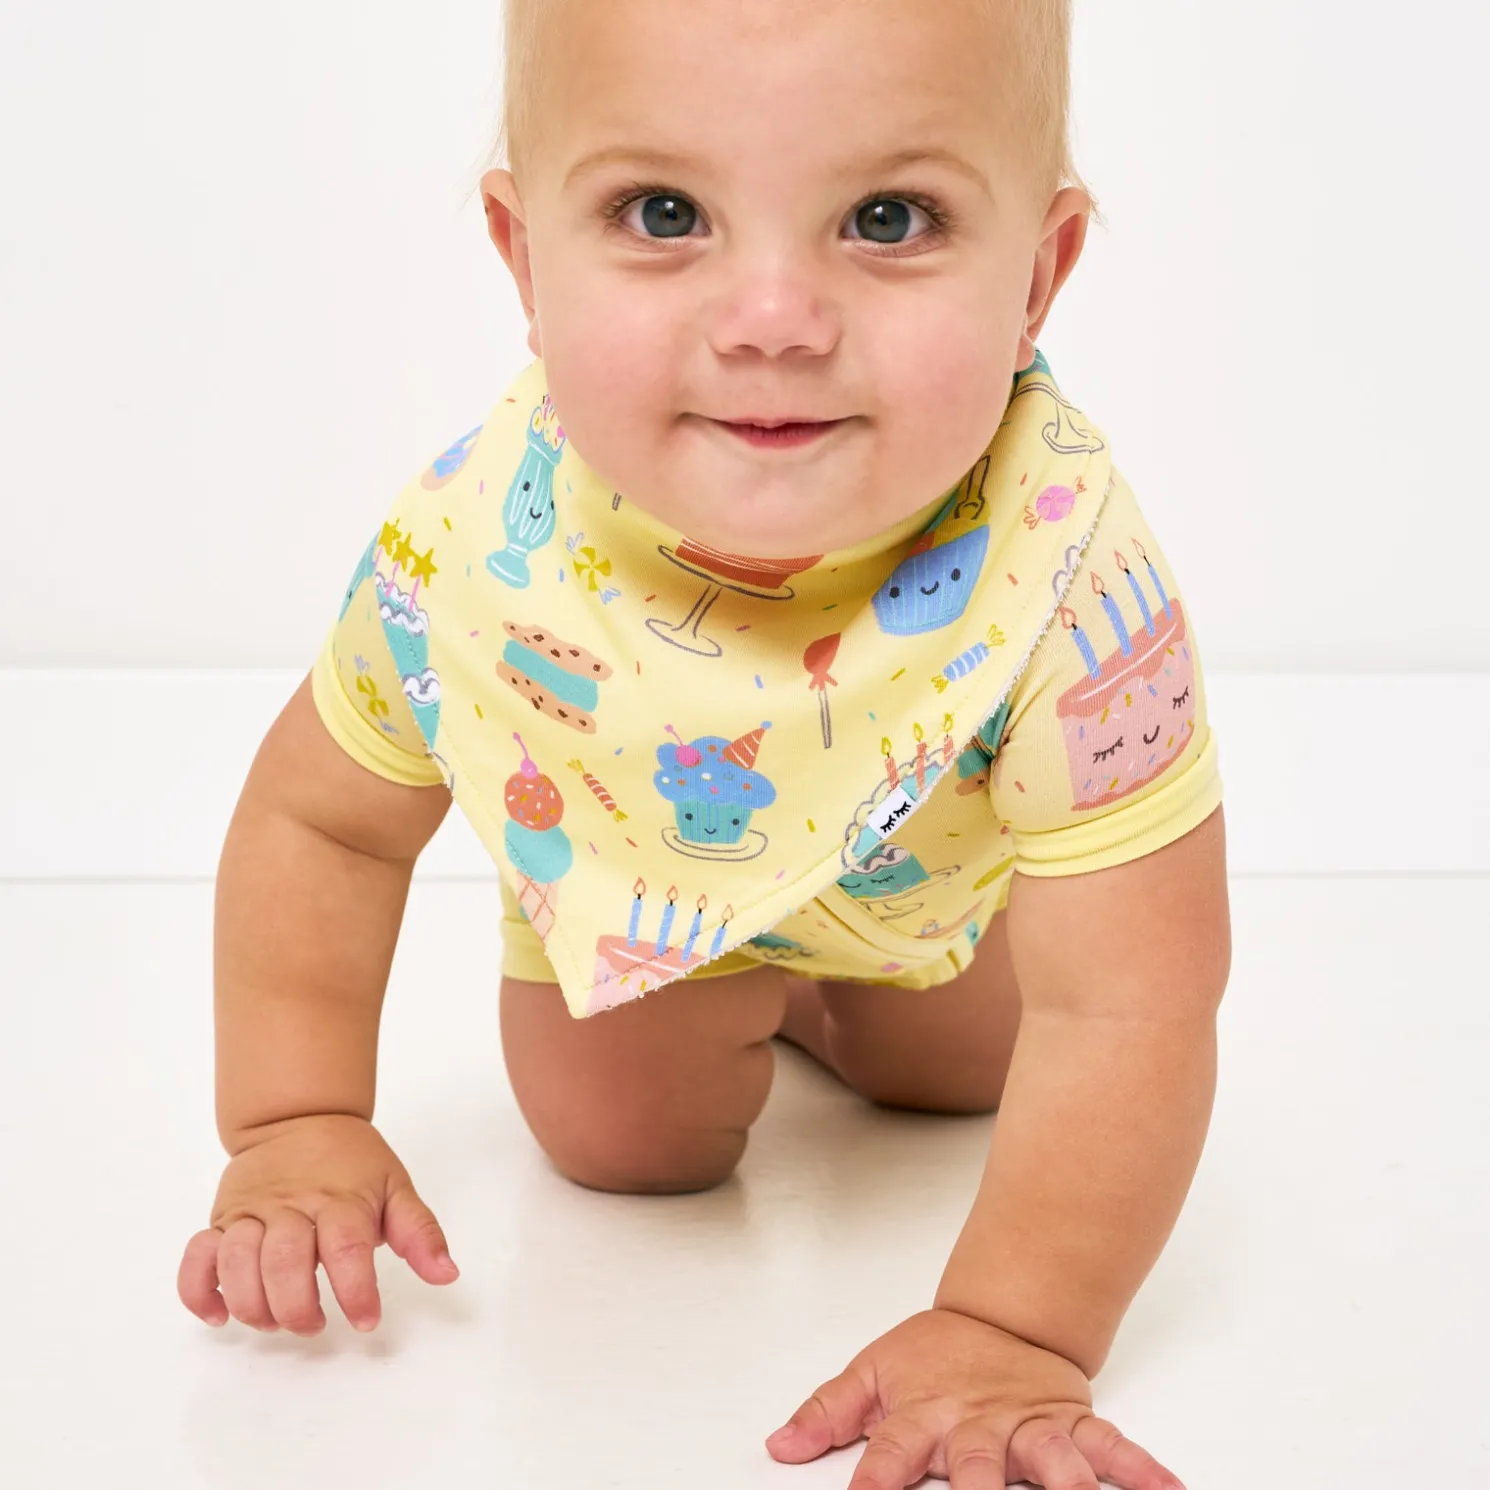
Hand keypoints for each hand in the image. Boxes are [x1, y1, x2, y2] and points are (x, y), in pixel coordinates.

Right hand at [177, 1113, 457, 1334]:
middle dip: (297, 1305)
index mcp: (340, 1200)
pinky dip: (199, 1289)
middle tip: (313, 1325)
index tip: (366, 1320)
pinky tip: (218, 1315)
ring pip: (238, 1259)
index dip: (356, 1289)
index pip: (347, 1247)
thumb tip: (446, 1274)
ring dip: (251, 1302)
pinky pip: (197, 1255)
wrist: (300, 1116)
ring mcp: (251, 1212)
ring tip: (273, 1321)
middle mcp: (292, 1205)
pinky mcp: (221, 1219)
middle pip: (285, 1259)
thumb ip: (419, 1232)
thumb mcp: (395, 1187)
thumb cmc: (351, 1162)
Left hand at [765, 1309, 1185, 1489]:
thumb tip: (778, 1444)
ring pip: (1051, 1459)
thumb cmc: (938, 1354)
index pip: (891, 1454)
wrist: (1005, 1313)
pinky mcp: (1072, 1424)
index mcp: (926, 1415)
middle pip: (978, 1467)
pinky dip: (1141, 1471)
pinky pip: (1111, 1450)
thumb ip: (828, 1411)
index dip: (876, 1482)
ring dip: (1066, 1488)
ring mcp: (1030, 1426)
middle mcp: (979, 1425)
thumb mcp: (873, 1373)